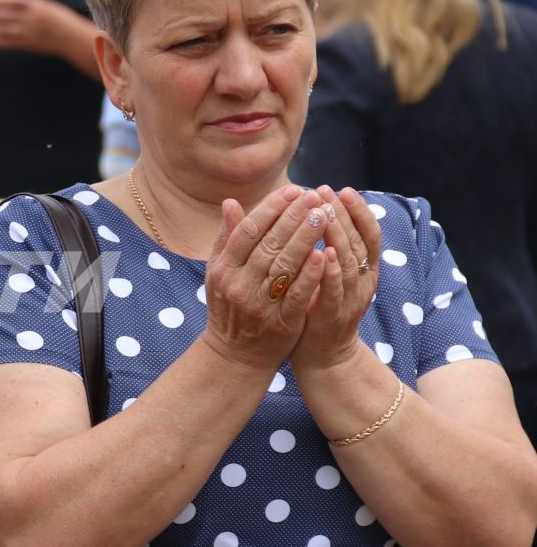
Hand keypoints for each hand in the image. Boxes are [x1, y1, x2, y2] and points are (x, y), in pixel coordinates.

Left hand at [0, 0, 75, 56]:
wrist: (73, 37)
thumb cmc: (59, 19)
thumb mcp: (46, 6)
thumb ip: (28, 4)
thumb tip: (5, 3)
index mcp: (36, 4)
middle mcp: (31, 17)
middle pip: (4, 14)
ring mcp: (29, 31)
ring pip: (3, 28)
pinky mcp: (28, 44)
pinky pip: (7, 41)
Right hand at [200, 185, 329, 372]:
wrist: (235, 355)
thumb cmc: (230, 307)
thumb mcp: (220, 272)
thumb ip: (228, 238)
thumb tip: (230, 202)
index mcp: (222, 269)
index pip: (248, 231)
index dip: (271, 209)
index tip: (292, 190)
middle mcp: (238, 284)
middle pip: (268, 244)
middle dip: (293, 217)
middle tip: (314, 196)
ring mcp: (258, 304)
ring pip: (284, 265)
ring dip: (305, 238)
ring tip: (324, 214)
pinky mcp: (280, 322)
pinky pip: (297, 294)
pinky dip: (311, 274)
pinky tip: (326, 253)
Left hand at [288, 185, 382, 375]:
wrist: (322, 355)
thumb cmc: (317, 307)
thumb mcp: (323, 273)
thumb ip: (323, 245)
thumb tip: (313, 210)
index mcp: (362, 269)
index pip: (366, 233)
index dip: (356, 211)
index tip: (342, 188)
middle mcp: (362, 281)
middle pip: (358, 241)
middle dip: (343, 214)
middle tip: (327, 191)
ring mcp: (350, 299)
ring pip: (348, 262)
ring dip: (338, 235)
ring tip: (325, 212)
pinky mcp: (334, 316)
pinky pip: (334, 291)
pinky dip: (331, 272)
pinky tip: (324, 254)